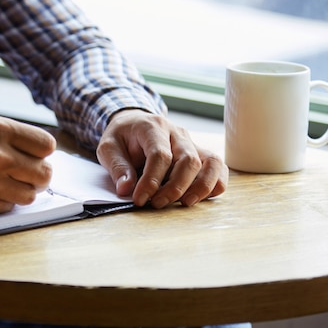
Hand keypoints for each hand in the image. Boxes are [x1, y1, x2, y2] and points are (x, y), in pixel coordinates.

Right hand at [0, 116, 55, 215]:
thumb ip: (12, 138)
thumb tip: (46, 156)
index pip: (46, 144)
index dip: (42, 152)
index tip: (35, 155)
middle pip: (44, 172)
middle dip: (38, 174)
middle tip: (25, 173)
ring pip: (30, 194)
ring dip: (21, 190)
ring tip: (2, 181)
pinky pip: (9, 207)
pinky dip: (1, 201)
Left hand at [96, 109, 227, 208]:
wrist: (134, 123)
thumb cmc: (122, 137)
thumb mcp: (108, 147)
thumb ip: (117, 167)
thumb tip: (126, 189)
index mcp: (153, 127)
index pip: (160, 155)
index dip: (151, 181)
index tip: (139, 199)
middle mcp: (177, 133)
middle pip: (189, 160)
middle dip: (175, 187)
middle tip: (156, 204)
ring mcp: (192, 142)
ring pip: (211, 162)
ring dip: (201, 186)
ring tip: (185, 203)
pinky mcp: (200, 153)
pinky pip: (218, 166)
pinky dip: (215, 183)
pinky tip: (200, 197)